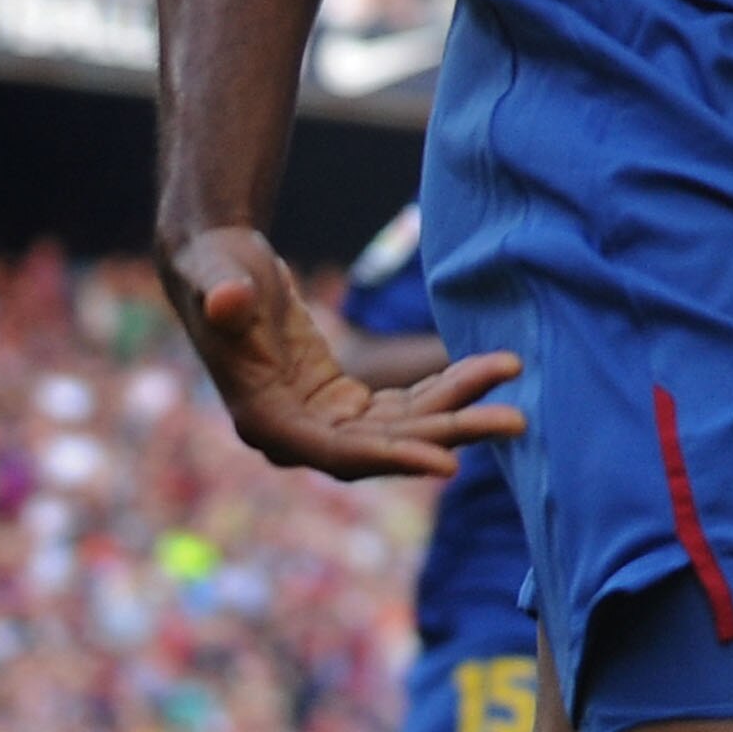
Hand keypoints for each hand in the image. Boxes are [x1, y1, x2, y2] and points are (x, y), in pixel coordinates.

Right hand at [160, 225, 523, 478]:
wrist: (219, 268)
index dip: (396, 459)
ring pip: (404, 427)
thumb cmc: (215, 272)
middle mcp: (299, 434)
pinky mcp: (342, 402)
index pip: (342, 455)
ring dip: (459, 406)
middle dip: (451, 433)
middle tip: (517, 422)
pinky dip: (442, 389)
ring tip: (512, 374)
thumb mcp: (218, 279)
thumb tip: (226, 301)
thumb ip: (222, 295)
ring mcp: (324, 421)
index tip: (450, 463)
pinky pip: (403, 405)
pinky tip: (484, 369)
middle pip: (387, 447)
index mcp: (268, 422)